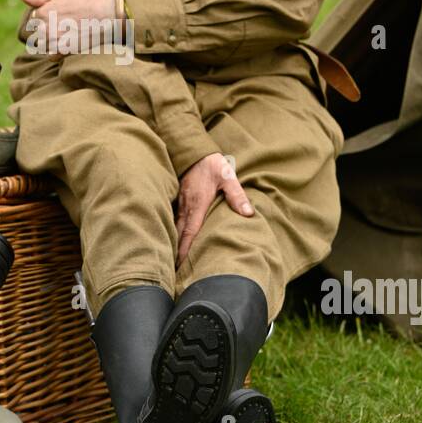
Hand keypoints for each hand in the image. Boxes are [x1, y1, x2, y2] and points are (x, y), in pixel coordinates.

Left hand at [20, 0, 117, 54]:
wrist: (107, 16)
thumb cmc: (85, 1)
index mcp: (42, 12)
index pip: (34, 18)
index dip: (46, 15)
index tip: (61, 13)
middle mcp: (45, 27)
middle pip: (38, 32)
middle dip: (48, 28)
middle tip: (67, 23)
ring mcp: (54, 41)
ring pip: (44, 44)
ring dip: (52, 40)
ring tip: (69, 31)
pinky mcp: (62, 52)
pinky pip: (51, 56)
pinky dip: (57, 52)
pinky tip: (69, 42)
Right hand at [175, 152, 253, 266]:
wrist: (194, 150)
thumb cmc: (212, 165)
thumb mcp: (228, 177)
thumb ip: (237, 196)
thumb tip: (248, 213)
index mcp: (198, 204)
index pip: (189, 232)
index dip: (184, 250)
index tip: (180, 265)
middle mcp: (187, 206)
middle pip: (179, 234)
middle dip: (176, 253)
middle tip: (174, 271)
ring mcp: (181, 203)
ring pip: (175, 227)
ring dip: (174, 244)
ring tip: (173, 262)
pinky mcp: (180, 199)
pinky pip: (175, 219)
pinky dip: (174, 232)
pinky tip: (175, 241)